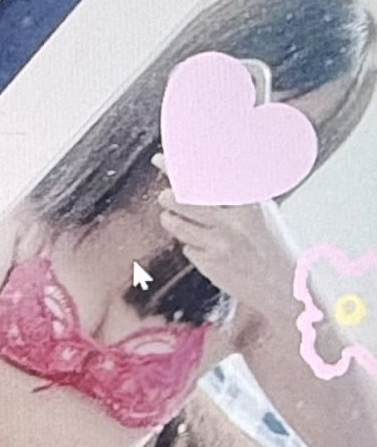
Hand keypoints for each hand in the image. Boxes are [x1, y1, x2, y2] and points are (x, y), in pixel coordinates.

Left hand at [153, 157, 299, 320]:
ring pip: (178, 224)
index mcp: (250, 203)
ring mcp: (219, 244)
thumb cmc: (273, 246)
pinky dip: (190, 244)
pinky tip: (202, 246)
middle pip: (186, 200)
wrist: (282, 286)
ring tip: (170, 216)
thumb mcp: (263, 212)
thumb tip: (204, 177)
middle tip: (166, 195)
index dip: (184, 168)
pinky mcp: (209, 264)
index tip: (164, 160)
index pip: (210, 178)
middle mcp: (233, 222)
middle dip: (169, 196)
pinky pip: (187, 247)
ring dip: (170, 218)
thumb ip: (236, 196)